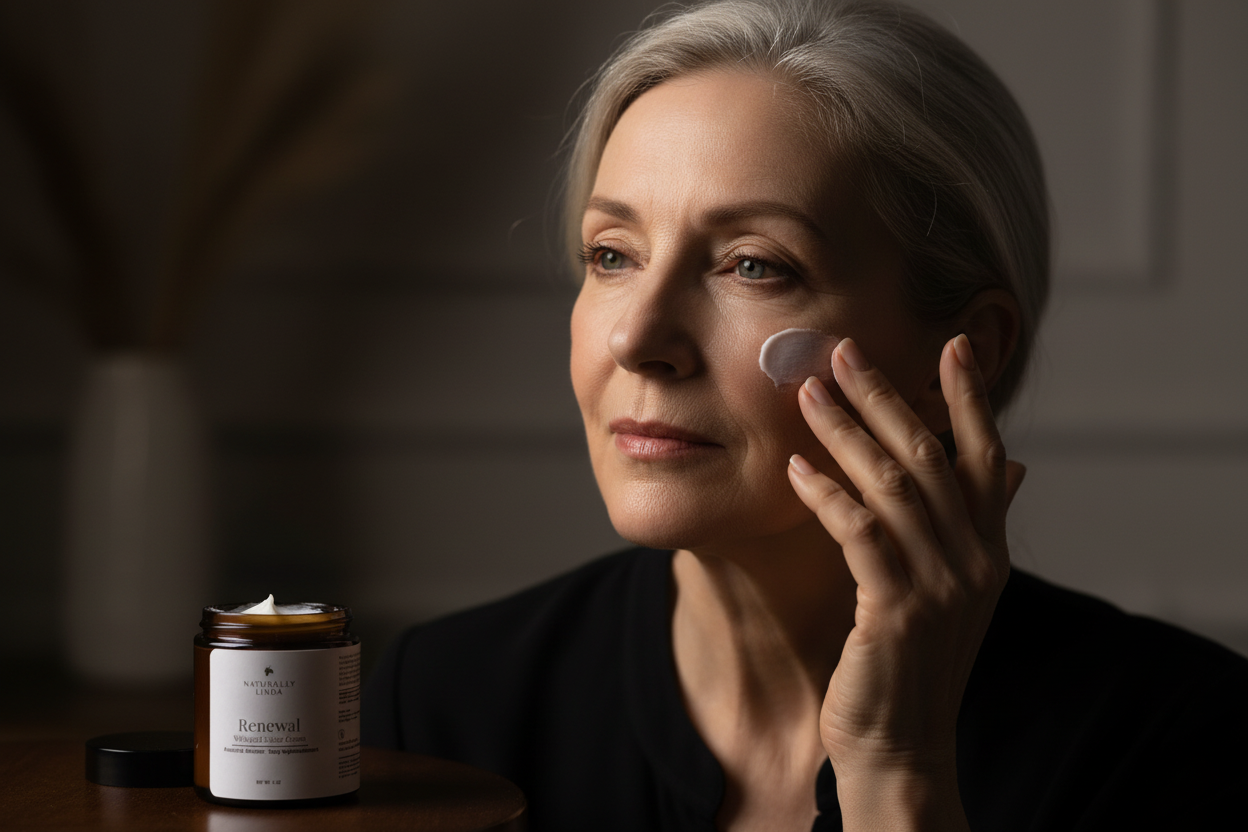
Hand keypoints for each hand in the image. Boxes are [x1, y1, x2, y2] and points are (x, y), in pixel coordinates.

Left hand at [786, 334, 1024, 828]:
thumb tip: (1010, 467)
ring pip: (891, 485)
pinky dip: (826, 494)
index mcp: (989, 548)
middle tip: (843, 350)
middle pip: (929, 456)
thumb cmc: (913, 662)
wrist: (903, 746)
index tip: (948, 343)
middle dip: (885, 397)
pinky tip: (795, 468)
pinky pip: (859, 533)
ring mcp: (939, 585)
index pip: (985, 456)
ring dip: (845, 432)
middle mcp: (973, 559)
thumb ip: (971, 527)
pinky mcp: (896, 609)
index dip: (968, 398)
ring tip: (807, 393)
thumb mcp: (953, 590)